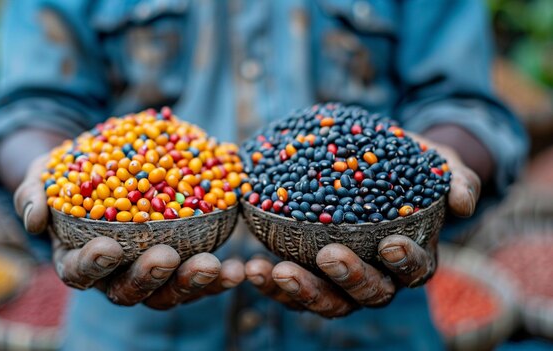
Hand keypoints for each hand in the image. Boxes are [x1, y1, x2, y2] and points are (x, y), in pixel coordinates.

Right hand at [14, 155, 244, 307]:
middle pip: (129, 290)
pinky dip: (219, 278)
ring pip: (169, 292)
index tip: (109, 247)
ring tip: (215, 265)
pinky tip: (239, 267)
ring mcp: (149, 275)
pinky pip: (200, 279)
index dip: (92, 264)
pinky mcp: (180, 267)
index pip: (79, 272)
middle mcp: (114, 277)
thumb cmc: (69, 176)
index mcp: (77, 261)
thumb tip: (33, 218)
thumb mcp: (44, 175)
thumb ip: (32, 193)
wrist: (106, 170)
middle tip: (166, 257)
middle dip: (148, 277)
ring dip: (192, 283)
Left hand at [245, 137, 480, 317]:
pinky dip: (271, 284)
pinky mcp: (308, 276)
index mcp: (411, 257)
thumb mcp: (435, 161)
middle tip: (328, 255)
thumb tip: (464, 200)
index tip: (390, 242)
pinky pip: (291, 291)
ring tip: (276, 270)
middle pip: (370, 294)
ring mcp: (341, 283)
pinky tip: (252, 266)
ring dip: (302, 291)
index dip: (406, 262)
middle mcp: (379, 278)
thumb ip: (455, 176)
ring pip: (327, 302)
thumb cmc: (407, 166)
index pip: (416, 270)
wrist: (369, 167)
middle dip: (350, 279)